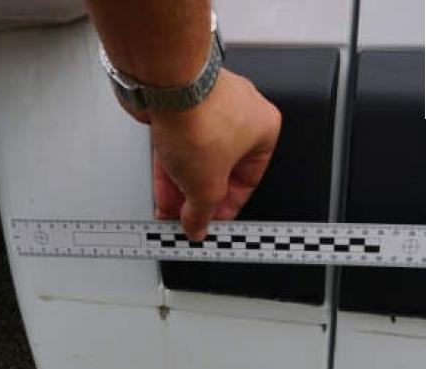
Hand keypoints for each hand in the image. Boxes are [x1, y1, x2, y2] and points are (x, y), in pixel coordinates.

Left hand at [134, 70, 281, 240]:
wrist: (166, 84)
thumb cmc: (200, 118)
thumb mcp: (206, 184)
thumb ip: (202, 212)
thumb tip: (197, 226)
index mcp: (263, 130)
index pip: (248, 181)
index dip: (226, 208)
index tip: (210, 222)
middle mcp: (240, 115)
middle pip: (220, 170)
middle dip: (199, 198)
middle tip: (187, 218)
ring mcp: (210, 107)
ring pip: (197, 158)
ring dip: (182, 187)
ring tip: (169, 210)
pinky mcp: (181, 105)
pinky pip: (180, 144)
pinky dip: (171, 167)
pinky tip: (162, 190)